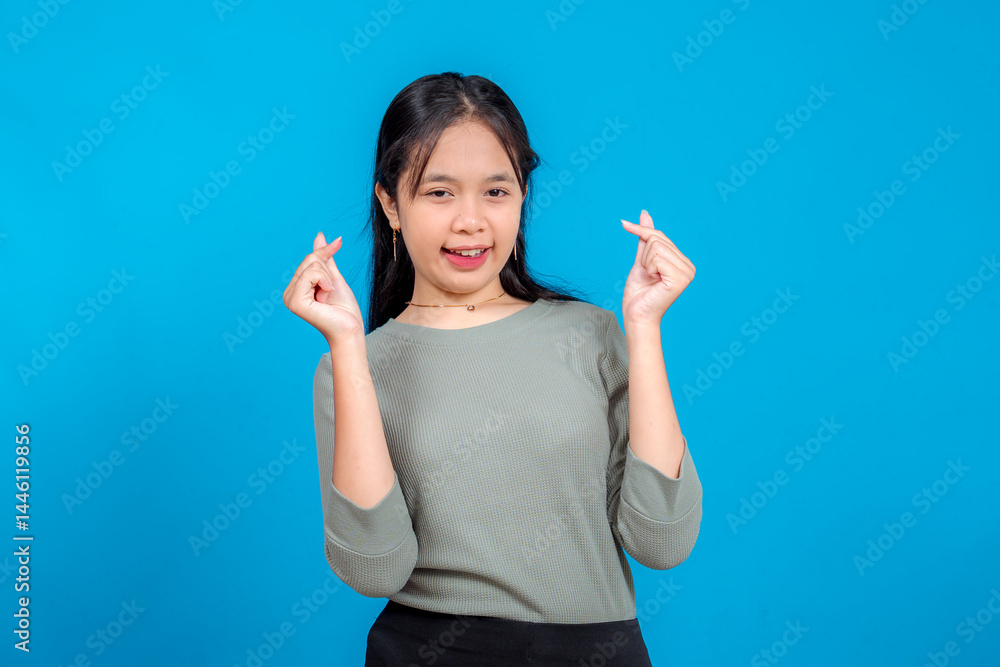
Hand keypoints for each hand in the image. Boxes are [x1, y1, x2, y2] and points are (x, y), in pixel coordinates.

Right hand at [282, 231, 364, 344]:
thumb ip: (325, 258)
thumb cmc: (344, 309)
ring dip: (328, 279)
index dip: (325, 253)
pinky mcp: (295, 303)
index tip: (338, 244)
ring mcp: (290, 298)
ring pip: (311, 266)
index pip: (309, 259)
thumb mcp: (334, 277)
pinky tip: (325, 297)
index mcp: (296, 288)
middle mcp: (289, 293)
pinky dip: (325, 282)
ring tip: (328, 297)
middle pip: (309, 260)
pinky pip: (310, 275)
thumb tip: (319, 235)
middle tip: (331, 291)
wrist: (351, 329)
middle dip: (327, 272)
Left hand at [619, 210, 695, 326]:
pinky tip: (654, 282)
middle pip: (657, 240)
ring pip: (656, 247)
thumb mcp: (641, 260)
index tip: (624, 224)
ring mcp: (687, 273)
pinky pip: (657, 258)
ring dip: (646, 264)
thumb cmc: (639, 292)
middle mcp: (689, 266)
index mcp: (682, 262)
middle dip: (644, 257)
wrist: (636, 314)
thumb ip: (645, 238)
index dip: (641, 231)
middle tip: (647, 275)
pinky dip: (649, 268)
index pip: (660, 236)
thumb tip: (645, 214)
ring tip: (651, 279)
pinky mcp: (681, 279)